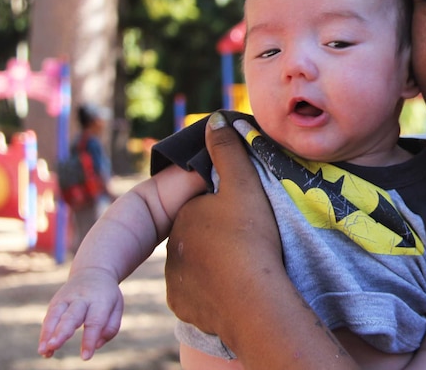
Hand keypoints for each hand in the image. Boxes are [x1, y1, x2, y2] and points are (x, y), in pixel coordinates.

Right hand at [38, 267, 122, 359]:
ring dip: (48, 334)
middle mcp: (82, 299)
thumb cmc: (107, 296)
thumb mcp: (117, 307)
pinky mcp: (56, 302)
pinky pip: (48, 318)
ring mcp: (67, 299)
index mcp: (101, 300)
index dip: (89, 339)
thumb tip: (96, 345)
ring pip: (56, 316)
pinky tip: (44, 349)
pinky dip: (45, 334)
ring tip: (44, 351)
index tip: (86, 356)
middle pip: (71, 316)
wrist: (94, 272)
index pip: (95, 322)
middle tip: (54, 346)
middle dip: (62, 332)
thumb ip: (111, 327)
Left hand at [164, 111, 282, 336]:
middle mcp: (172, 248)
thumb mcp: (243, 185)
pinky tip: (236, 289)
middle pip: (200, 236)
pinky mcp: (185, 306)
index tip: (246, 217)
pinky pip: (200, 294)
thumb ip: (227, 151)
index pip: (202, 206)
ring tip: (246, 267)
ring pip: (199, 265)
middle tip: (249, 241)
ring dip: (216, 265)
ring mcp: (176, 280)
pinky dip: (215, 291)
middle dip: (218, 237)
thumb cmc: (250, 237)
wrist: (253, 301)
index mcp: (183, 216)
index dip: (224, 209)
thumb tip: (214, 118)